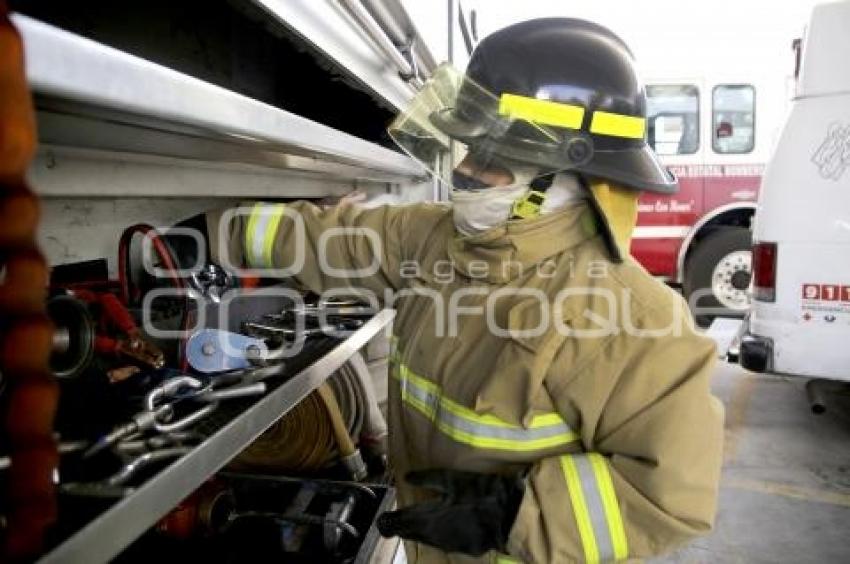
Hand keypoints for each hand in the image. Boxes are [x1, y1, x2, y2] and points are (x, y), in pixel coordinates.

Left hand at [376, 468, 524, 555]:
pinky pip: (441, 544)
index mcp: (427, 518)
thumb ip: (426, 478)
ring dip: (418, 532)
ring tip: (414, 524)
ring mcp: (448, 545)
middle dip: (402, 527)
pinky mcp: (463, 549)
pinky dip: (435, 536)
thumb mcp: (451, 478)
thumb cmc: (479, 491)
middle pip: (410, 534)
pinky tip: (439, 529)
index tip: (382, 520)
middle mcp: (433, 535)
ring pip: (425, 541)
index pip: (399, 524)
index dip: (388, 523)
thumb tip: (406, 477)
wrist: (509, 513)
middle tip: (394, 522)